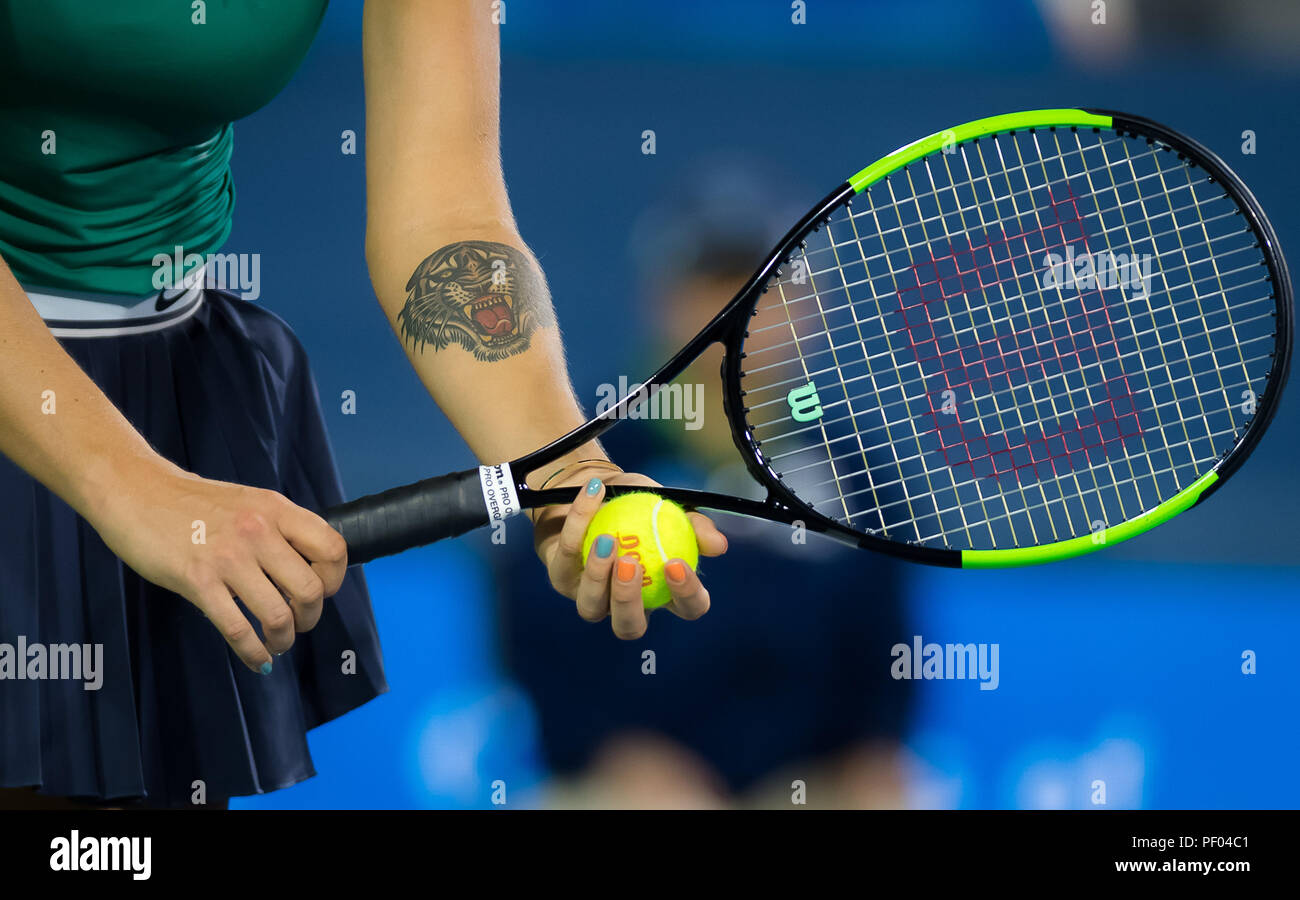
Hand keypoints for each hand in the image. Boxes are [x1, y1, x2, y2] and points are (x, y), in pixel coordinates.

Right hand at [87, 457, 347, 672]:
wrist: (135, 491)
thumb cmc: (192, 503)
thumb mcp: (248, 503)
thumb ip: (279, 530)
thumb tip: (307, 569)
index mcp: (277, 510)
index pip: (333, 549)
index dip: (335, 579)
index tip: (321, 592)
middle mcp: (259, 532)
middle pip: (311, 590)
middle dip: (310, 617)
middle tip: (298, 623)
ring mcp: (228, 557)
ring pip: (278, 615)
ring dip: (283, 639)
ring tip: (276, 643)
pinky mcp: (197, 581)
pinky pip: (237, 629)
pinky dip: (253, 652)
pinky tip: (256, 658)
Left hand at [532, 464, 727, 638]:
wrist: (592, 488)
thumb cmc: (637, 504)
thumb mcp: (669, 505)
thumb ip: (694, 524)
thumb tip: (718, 546)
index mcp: (663, 592)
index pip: (686, 608)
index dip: (686, 595)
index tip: (677, 562)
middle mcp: (625, 603)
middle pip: (629, 626)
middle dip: (628, 601)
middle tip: (632, 565)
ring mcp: (590, 596)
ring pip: (591, 607)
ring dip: (597, 575)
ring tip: (607, 540)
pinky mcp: (560, 578)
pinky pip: (566, 557)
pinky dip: (579, 525)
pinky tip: (592, 497)